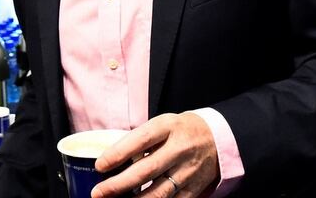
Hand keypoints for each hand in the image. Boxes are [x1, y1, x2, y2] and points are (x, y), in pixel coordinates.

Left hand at [91, 112, 219, 197]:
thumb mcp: (161, 125)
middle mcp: (179, 150)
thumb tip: (110, 158)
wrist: (217, 139)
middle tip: (98, 193)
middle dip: (119, 184)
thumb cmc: (179, 131)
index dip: (118, 154)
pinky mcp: (194, 188)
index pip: (140, 140)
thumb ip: (139, 140)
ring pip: (159, 192)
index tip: (100, 166)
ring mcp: (188, 171)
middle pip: (147, 170)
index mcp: (167, 128)